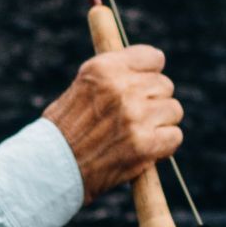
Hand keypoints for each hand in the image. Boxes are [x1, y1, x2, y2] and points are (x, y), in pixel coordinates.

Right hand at [43, 44, 182, 200]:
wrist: (51, 169)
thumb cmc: (64, 130)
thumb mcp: (82, 87)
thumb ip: (113, 74)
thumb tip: (148, 66)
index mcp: (104, 69)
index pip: (153, 57)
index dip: (150, 73)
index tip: (143, 85)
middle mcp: (121, 88)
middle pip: (165, 85)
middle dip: (154, 101)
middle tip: (135, 117)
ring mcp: (135, 116)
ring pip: (173, 110)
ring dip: (160, 123)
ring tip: (137, 134)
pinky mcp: (145, 144)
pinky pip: (174, 136)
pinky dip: (164, 145)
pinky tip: (144, 149)